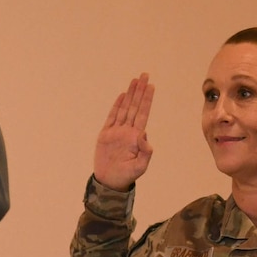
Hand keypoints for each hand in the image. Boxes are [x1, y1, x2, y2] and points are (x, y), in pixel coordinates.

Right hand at [93, 74, 154, 188]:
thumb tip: (144, 134)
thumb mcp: (140, 166)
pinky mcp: (106, 135)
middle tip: (144, 75)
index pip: (143, 114)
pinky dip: (117, 106)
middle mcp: (128, 131)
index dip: (146, 100)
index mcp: (137, 137)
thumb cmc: (127, 175)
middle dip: (140, 91)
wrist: (110, 181)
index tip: (151, 86)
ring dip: (130, 94)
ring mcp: (117, 132)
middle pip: (135, 107)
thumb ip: (145, 151)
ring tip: (135, 80)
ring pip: (125, 108)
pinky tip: (122, 96)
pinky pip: (112, 117)